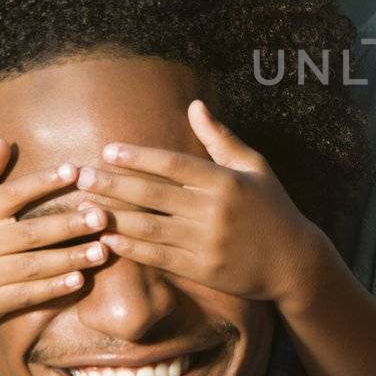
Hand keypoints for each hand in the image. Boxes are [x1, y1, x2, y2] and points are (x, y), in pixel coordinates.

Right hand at [0, 139, 109, 338]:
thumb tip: (2, 141)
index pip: (10, 194)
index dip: (42, 182)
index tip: (74, 170)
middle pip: (29, 233)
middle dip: (67, 225)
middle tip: (102, 216)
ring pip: (33, 266)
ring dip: (69, 259)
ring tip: (103, 250)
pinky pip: (25, 296)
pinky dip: (52, 288)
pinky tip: (79, 280)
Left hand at [78, 99, 328, 304]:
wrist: (294, 261)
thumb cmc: (273, 208)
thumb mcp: (254, 167)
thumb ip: (221, 138)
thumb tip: (194, 105)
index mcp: (226, 181)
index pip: (173, 164)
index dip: (139, 157)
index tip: (109, 150)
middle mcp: (214, 211)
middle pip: (154, 195)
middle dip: (114, 184)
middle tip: (82, 175)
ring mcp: (208, 243)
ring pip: (150, 227)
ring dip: (115, 216)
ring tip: (86, 206)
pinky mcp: (203, 270)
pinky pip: (159, 258)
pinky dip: (131, 248)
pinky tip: (108, 239)